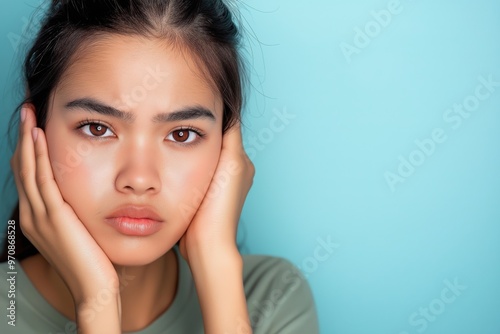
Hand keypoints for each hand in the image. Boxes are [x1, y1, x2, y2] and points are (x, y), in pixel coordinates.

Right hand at [11, 105, 119, 307]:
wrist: (95, 287)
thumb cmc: (94, 259)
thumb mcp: (79, 229)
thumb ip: (75, 210)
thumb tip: (83, 193)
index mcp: (38, 217)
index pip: (28, 175)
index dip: (28, 149)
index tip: (34, 125)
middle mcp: (33, 214)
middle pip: (22, 167)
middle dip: (23, 137)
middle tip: (27, 110)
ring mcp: (40, 216)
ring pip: (27, 168)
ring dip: (27, 139)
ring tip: (29, 113)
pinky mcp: (54, 216)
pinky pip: (42, 179)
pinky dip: (37, 155)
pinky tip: (38, 135)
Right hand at [178, 122, 254, 264]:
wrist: (205, 242)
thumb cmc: (219, 204)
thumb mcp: (230, 163)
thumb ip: (230, 137)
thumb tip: (229, 113)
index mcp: (242, 163)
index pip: (227, 131)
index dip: (211, 118)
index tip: (193, 107)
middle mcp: (234, 173)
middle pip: (213, 143)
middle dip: (197, 134)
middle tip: (175, 123)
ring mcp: (218, 186)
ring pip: (202, 157)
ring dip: (189, 150)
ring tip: (170, 141)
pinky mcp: (203, 196)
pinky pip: (194, 172)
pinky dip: (185, 166)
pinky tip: (172, 164)